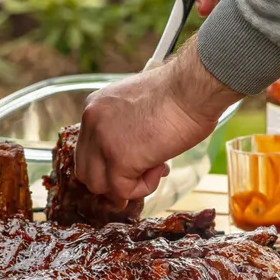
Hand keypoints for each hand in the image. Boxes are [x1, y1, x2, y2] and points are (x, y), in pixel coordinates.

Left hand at [75, 38, 241, 201]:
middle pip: (86, 171)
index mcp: (95, 107)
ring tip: (155, 167)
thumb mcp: (139, 105)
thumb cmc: (179, 91)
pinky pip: (124, 191)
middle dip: (113, 179)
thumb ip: (127, 128)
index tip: (132, 164)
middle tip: (142, 171)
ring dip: (128, 184)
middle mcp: (91, 123)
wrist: (193, 88)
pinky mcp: (120, 159)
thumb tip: (136, 158)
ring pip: (100, 186)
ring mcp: (103, 142)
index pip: (87, 149)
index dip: (108, 163)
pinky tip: (161, 167)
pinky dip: (144, 187)